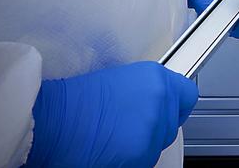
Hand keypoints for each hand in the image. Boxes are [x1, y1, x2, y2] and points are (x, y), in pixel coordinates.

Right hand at [24, 61, 196, 167]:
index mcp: (155, 79)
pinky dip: (131, 160)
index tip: (167, 109)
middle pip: (171, 124)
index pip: (187, 95)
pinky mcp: (140, 156)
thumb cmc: (73, 101)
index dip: (176, 105)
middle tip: (127, 126)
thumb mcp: (117, 81)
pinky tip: (110, 150)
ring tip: (113, 138)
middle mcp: (160, 103)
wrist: (51, 121)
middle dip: (154, 128)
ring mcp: (152, 131)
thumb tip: (154, 103)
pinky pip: (144, 160)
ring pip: (157, 146)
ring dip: (141, 146)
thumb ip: (145, 91)